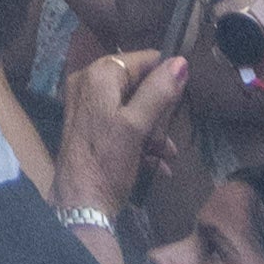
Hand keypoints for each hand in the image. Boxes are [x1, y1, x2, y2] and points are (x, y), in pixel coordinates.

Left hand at [57, 47, 172, 223]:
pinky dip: (141, 142)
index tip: (182, 96)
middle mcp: (88, 85)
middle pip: (136, 86)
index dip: (163, 75)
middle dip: (159, 113)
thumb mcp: (137, 125)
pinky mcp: (91, 130)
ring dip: (154, 132)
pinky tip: (158, 165)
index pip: (139, 59)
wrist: (81, 204)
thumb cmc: (107, 161)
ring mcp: (88, 108)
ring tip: (167, 155)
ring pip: (132, 109)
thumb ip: (158, 92)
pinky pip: (122, 126)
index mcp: (98, 75)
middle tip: (169, 135)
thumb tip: (181, 61)